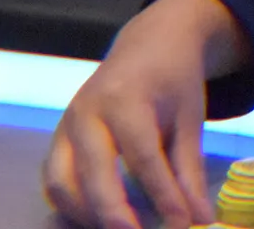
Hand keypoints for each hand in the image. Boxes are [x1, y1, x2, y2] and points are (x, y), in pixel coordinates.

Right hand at [43, 0, 249, 228]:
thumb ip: (191, 172)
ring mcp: (65, 124)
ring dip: (87, 215)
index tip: (182, 225)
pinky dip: (71, 205)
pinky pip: (53, 180)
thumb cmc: (173, 82)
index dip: (163, 197)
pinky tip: (98, 219)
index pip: (143, 158)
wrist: (150, 44)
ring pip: (62, 183)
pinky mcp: (56, 137)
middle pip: (93, 174)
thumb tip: (200, 219)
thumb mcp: (190, 120)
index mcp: (126, 99)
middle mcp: (87, 112)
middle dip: (115, 215)